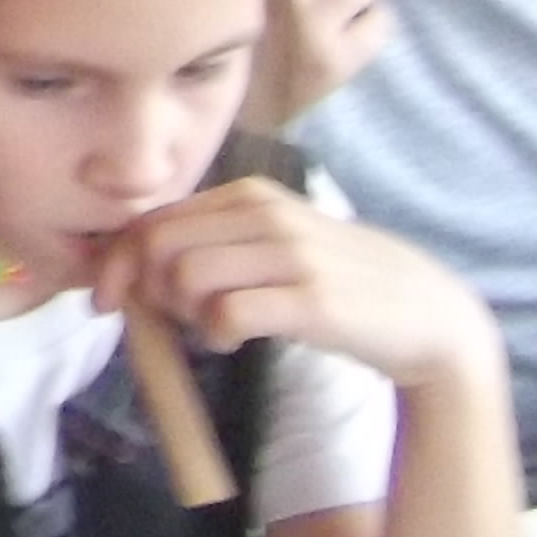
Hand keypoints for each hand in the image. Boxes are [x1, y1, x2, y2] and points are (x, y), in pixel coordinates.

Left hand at [103, 176, 501, 400]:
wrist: (430, 317)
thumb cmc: (339, 283)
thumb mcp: (273, 246)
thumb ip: (212, 244)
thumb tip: (129, 263)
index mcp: (249, 196)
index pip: (152, 219)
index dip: (116, 262)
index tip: (107, 300)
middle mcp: (266, 215)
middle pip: (157, 246)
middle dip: (144, 290)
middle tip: (172, 319)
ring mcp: (291, 255)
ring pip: (184, 278)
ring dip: (182, 314)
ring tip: (211, 327)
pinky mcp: (313, 300)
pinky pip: (227, 313)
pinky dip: (215, 333)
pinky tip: (232, 340)